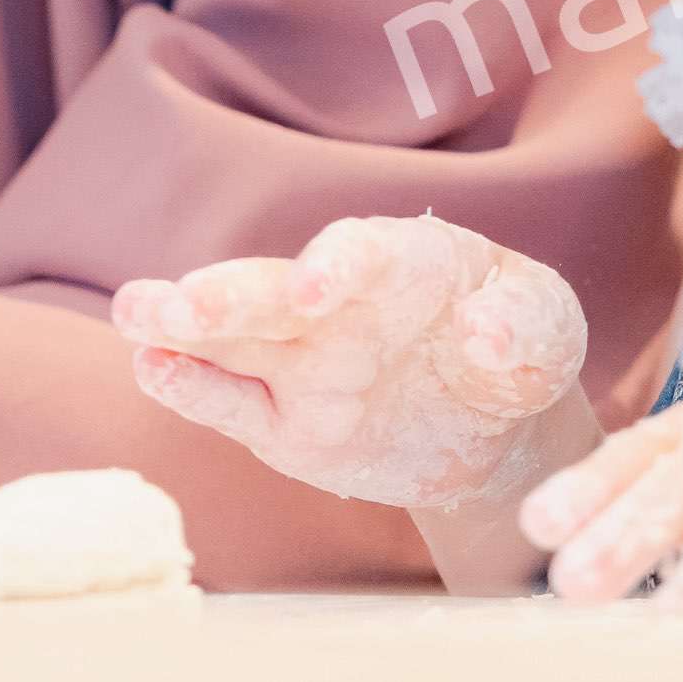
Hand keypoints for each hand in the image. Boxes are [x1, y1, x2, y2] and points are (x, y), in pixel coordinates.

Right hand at [111, 214, 586, 507]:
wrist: (493, 427)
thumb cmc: (521, 350)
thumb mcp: (549, 332)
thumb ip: (525, 326)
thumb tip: (484, 333)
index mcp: (407, 262)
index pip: (365, 254)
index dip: (337, 264)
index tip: (315, 288)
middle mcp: (339, 304)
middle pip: (276, 293)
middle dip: (229, 296)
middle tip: (176, 301)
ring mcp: (302, 362)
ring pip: (234, 342)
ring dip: (181, 325)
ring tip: (133, 313)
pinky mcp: (283, 422)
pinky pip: (232, 404)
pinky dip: (190, 386)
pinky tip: (149, 366)